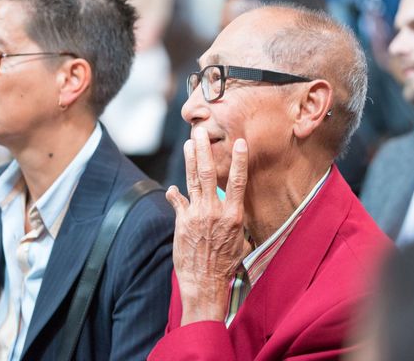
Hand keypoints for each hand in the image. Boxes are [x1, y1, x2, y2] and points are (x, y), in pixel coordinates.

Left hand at [166, 127, 248, 324]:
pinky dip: (175, 194)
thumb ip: (234, 220)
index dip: (239, 160)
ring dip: (189, 160)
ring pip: (192, 180)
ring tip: (188, 144)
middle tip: (200, 132)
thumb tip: (233, 208)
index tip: (240, 142)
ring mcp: (196, 215)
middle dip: (204, 150)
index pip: (238, 182)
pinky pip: (178, 202)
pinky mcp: (182, 222)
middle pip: (208, 173)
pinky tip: (173, 188)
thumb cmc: (225, 264)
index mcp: (233, 215)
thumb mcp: (239, 241)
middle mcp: (215, 211)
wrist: (205, 282)